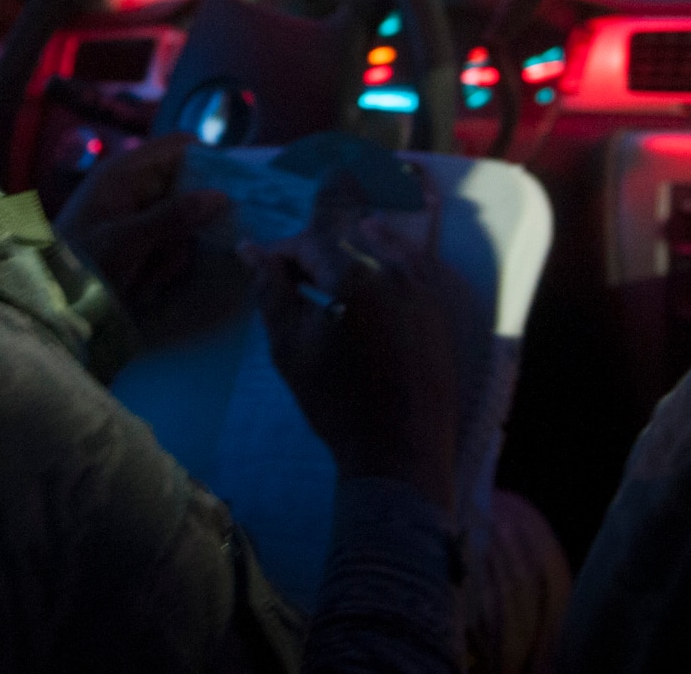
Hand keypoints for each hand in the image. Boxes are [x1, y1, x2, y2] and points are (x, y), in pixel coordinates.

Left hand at [54, 134, 242, 345]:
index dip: (211, 164)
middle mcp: (133, 184)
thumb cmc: (79, 265)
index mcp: (126, 170)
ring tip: (146, 278)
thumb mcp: (126, 242)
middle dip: (188, 225)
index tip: (231, 197)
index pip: (183, 147)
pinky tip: (142, 285)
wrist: (44, 302)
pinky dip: (161, 265)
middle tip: (171, 254)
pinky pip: (168, 244)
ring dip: (172, 254)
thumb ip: (173, 217)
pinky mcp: (135, 237)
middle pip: (189, 189)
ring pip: (182, 223)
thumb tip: (221, 196)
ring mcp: (135, 212)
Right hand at [243, 176, 466, 511]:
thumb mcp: (289, 346)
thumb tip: (250, 249)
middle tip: (288, 279)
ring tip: (324, 280)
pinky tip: (373, 263)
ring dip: (346, 256)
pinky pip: (410, 265)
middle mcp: (392, 269)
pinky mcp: (440, 307)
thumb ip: (270, 290)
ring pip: (377, 249)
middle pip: (343, 243)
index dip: (280, 252)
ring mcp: (423, 286)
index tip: (262, 268)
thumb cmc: (337, 400)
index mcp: (352, 276)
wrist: (399, 449)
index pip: (307, 243)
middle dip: (311, 255)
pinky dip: (386, 260)